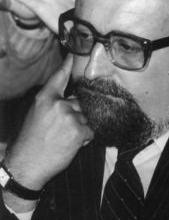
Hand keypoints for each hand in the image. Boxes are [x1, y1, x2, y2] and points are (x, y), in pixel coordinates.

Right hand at [5, 55, 93, 193]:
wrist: (27, 164)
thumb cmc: (31, 142)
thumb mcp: (36, 115)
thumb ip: (52, 105)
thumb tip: (71, 102)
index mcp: (44, 98)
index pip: (59, 78)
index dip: (68, 66)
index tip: (74, 56)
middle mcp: (58, 104)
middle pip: (78, 104)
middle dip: (74, 117)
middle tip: (58, 131)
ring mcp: (70, 117)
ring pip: (85, 119)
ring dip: (79, 129)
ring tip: (62, 139)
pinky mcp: (79, 131)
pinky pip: (90, 132)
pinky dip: (84, 140)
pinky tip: (69, 145)